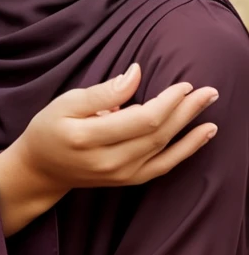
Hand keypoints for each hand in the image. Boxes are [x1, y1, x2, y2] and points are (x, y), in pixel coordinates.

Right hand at [0, 63, 218, 235]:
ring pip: (165, 149)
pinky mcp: (129, 180)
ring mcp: (121, 175)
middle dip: (187, 111)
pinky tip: (203, 135)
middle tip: (210, 91)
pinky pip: (164, 166)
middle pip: (158, 134)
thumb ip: (103, 91)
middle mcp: (110, 161)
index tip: (183, 84)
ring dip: (192, 128)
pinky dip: (186, 151)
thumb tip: (135, 74)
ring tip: (210, 106)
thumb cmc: (51, 127)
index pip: (142, 120)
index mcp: (90, 138)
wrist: (43, 169)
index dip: (167, 102)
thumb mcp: (67, 102)